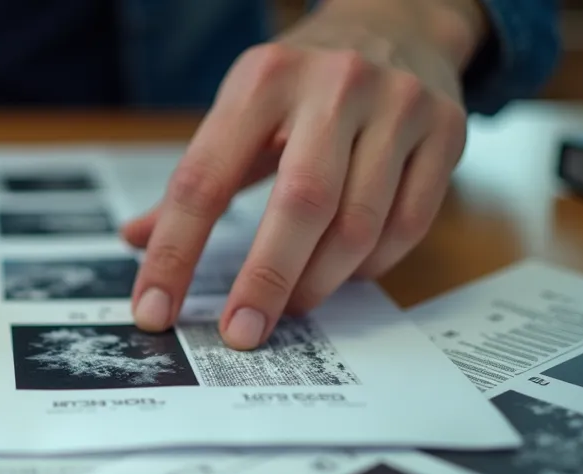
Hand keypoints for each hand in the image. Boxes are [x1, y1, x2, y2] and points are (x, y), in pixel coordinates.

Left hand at [123, 0, 486, 348]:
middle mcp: (335, 85)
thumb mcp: (241, 107)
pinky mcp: (447, 130)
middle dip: (264, 281)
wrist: (399, 20)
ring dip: (318, 281)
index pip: (205, 178)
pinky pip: (408, 224)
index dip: (175, 251)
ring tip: (289, 304)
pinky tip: (343, 273)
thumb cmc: (303, 81)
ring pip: (358, 223)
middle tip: (240, 333)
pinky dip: (369, 265)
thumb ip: (196, 177)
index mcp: (263, 79)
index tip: (156, 309)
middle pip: (299, 204)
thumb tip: (135, 239)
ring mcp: (399, 106)